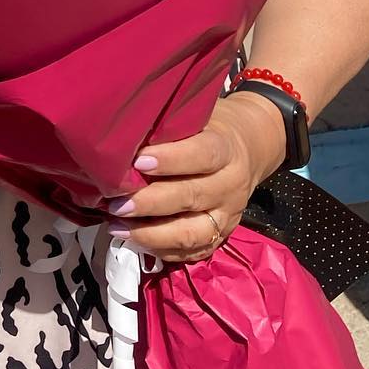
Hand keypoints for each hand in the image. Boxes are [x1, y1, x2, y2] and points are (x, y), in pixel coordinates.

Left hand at [105, 94, 285, 264]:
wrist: (251, 146)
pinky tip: (134, 240)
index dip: (171, 160)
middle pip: (191, 197)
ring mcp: (228, 215)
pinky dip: (162, 249)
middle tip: (117, 203)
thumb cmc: (211, 127)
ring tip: (117, 227)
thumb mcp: (199, 116)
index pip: (202, 155)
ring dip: (151, 234)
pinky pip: (192, 251)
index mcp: (226, 149)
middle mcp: (230, 185)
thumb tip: (125, 136)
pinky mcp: (222, 236)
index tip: (138, 161)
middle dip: (150, 203)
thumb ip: (171, 128)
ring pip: (192, 233)